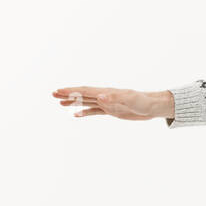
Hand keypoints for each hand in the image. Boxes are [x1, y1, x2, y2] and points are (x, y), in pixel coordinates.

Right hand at [51, 86, 171, 119]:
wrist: (153, 106)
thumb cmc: (143, 102)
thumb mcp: (129, 100)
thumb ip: (114, 98)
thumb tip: (99, 96)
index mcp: (106, 92)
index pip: (85, 91)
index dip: (71, 91)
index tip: (58, 91)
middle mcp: (105, 96)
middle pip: (82, 94)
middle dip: (68, 94)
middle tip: (53, 94)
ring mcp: (107, 103)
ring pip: (86, 102)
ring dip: (73, 102)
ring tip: (59, 103)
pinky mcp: (111, 110)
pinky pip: (94, 111)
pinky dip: (84, 112)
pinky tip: (76, 115)